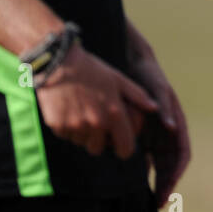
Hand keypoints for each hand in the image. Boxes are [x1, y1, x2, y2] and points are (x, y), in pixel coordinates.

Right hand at [35, 43, 158, 158]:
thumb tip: (155, 108)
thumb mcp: (118, 79)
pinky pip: (66, 135)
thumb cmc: (92, 69)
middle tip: (95, 123)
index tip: (118, 143)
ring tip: (81, 111)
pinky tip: (68, 109)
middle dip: (98, 140)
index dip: (123, 148)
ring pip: (81, 142)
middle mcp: (96, 123)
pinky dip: (67, 127)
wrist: (58, 61)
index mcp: (114, 114)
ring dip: (82, 133)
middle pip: (99, 148)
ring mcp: (75, 126)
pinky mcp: (57, 125)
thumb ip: (137, 96)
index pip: (125, 149)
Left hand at [129, 51, 191, 209]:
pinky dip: (141, 170)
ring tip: (149, 199)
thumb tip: (172, 128)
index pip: (182, 155)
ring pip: (158, 164)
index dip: (176, 174)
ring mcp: (155, 134)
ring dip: (156, 181)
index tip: (167, 190)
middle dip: (167, 185)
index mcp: (176, 123)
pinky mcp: (142, 134)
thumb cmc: (148, 75)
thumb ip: (164, 107)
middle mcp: (168, 132)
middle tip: (158, 203)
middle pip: (171, 165)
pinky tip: (131, 181)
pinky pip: (144, 156)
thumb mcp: (157, 88)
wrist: (132, 63)